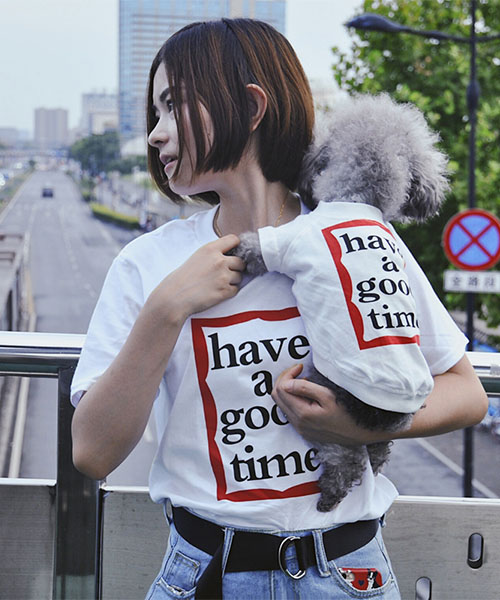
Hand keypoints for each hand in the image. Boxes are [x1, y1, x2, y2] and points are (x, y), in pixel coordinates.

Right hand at [149, 234, 244, 322]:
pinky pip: (235, 289)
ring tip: (217, 284)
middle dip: (236, 268)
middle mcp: (219, 261)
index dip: (236, 246)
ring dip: (232, 281)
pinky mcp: (224, 291)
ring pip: (239, 277)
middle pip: (241, 261)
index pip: (234, 239)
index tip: (233, 253)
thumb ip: (214, 253)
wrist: (175, 296)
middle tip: (224, 273)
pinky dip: (229, 291)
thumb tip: (231, 254)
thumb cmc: (183, 278)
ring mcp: (223, 276)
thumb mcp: (197, 257)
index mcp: (210, 249)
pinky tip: (216, 291)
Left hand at [272, 364, 387, 445]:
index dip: (288, 374)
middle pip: (277, 396)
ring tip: (305, 382)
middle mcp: (298, 423)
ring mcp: (300, 428)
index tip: (301, 367)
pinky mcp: (304, 431)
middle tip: (299, 371)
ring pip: (282, 404)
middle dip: (284, 380)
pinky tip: (307, 395)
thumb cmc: (348, 413)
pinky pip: (289, 411)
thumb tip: (287, 382)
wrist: (360, 433)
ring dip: (288, 390)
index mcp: (302, 414)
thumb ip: (305, 388)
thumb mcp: (328, 396)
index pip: (281, 388)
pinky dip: (293, 399)